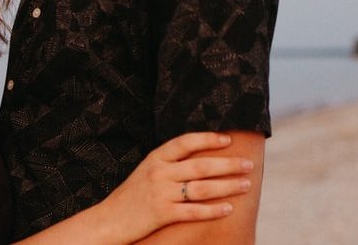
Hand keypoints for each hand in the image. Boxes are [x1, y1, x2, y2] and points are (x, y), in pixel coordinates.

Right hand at [97, 132, 253, 243]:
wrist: (109, 219)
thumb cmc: (131, 196)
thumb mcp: (146, 171)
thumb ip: (169, 164)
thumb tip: (201, 159)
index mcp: (155, 158)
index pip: (184, 142)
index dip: (207, 139)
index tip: (228, 139)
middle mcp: (159, 172)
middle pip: (200, 165)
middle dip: (228, 164)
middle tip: (248, 165)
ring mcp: (160, 193)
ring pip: (202, 188)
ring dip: (227, 186)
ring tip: (245, 185)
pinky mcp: (162, 214)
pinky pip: (194, 211)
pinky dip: (214, 210)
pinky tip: (229, 209)